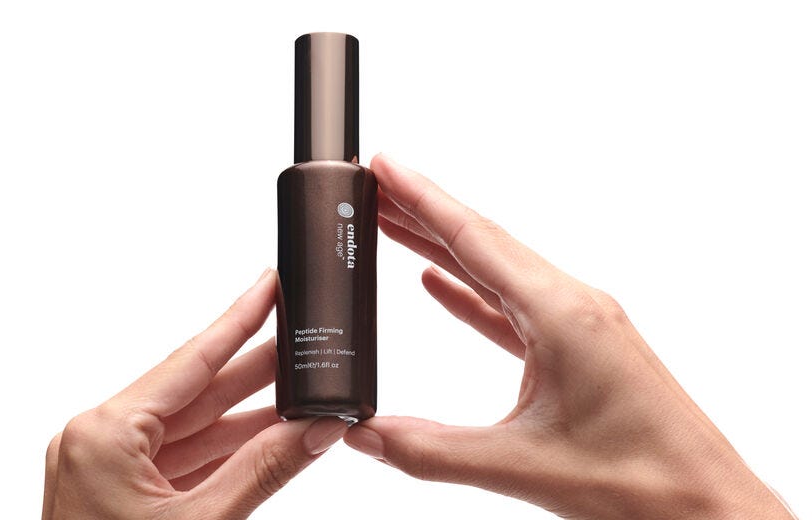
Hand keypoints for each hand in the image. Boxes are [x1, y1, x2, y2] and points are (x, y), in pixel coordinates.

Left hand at [43, 269, 347, 519]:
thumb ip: (264, 471)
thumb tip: (315, 428)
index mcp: (103, 435)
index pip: (188, 362)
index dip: (237, 320)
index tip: (268, 286)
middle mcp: (99, 440)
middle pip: (195, 391)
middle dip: (255, 370)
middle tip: (301, 339)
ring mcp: (108, 467)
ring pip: (193, 427)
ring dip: (248, 415)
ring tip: (301, 391)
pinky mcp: (121, 491)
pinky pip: (183, 458)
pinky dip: (227, 450)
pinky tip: (270, 436)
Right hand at [343, 155, 793, 518]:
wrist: (703, 504)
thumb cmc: (643, 479)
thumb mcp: (522, 465)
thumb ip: (433, 450)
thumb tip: (366, 433)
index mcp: (562, 313)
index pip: (475, 240)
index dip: (422, 199)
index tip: (386, 167)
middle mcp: (572, 305)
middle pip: (483, 243)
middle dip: (424, 211)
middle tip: (377, 185)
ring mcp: (577, 324)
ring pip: (496, 272)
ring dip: (444, 248)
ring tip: (395, 225)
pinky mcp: (577, 348)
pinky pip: (511, 307)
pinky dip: (471, 291)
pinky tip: (441, 284)